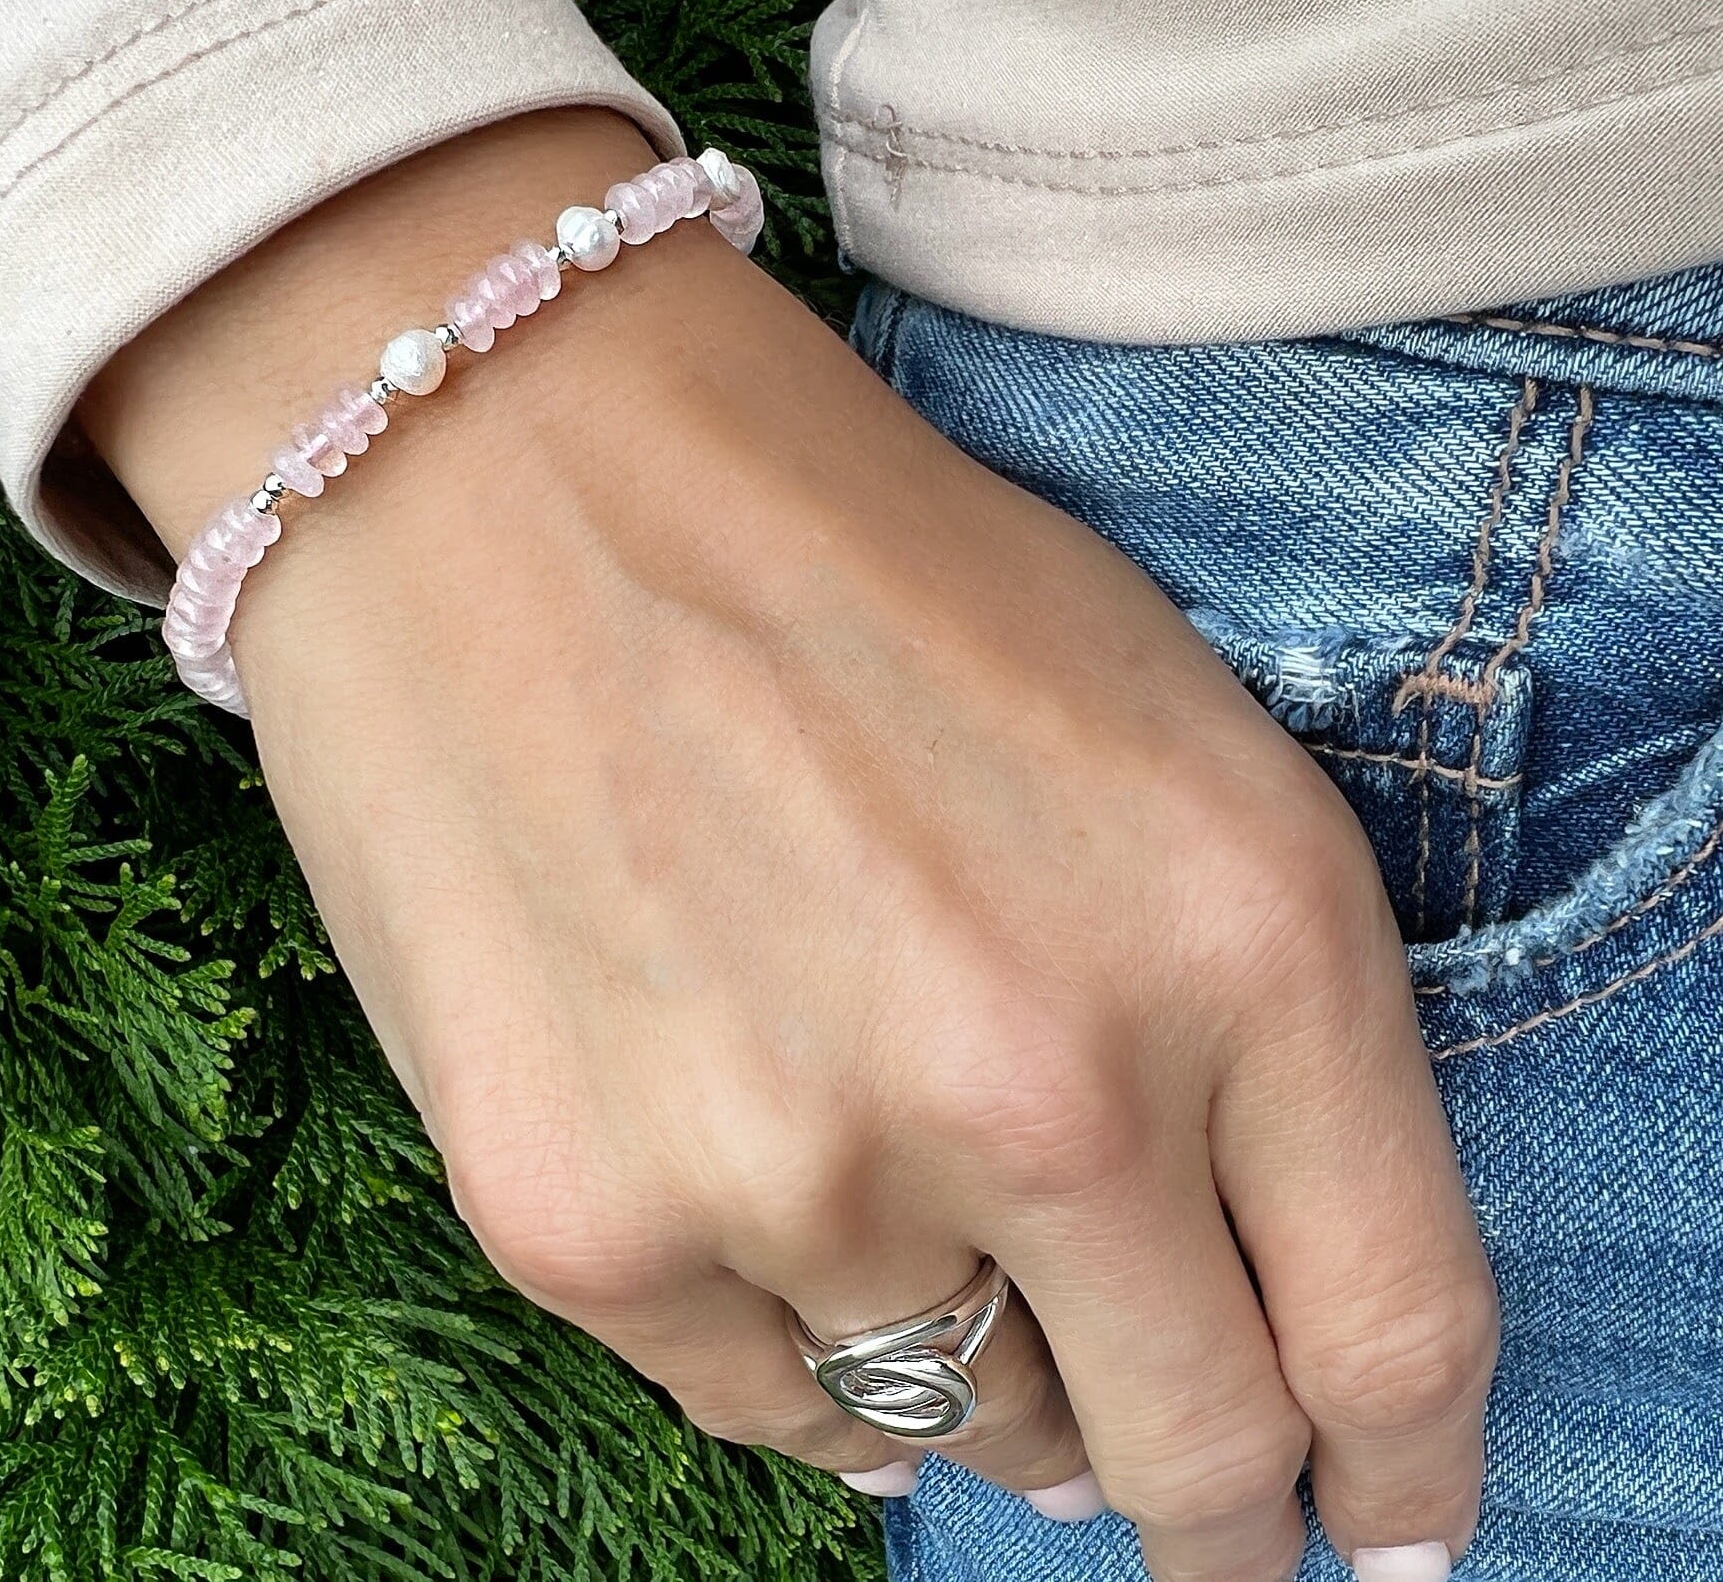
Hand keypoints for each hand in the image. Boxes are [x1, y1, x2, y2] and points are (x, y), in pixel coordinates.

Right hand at [83, 109, 1497, 1581]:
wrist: (515, 450)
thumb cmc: (850, 559)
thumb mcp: (1152, 736)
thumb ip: (1236, 1031)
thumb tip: (1206, 1308)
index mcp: (1243, 930)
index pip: (1400, 1335)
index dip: (1410, 1469)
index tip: (1383, 1522)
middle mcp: (1043, 1084)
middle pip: (1195, 1459)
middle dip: (1205, 1501)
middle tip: (1176, 1493)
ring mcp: (796, 1169)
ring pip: (956, 1426)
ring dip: (975, 1367)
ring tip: (904, 1195)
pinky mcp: (581, 1218)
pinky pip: (758, 1397)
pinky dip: (792, 1329)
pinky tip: (757, 1178)